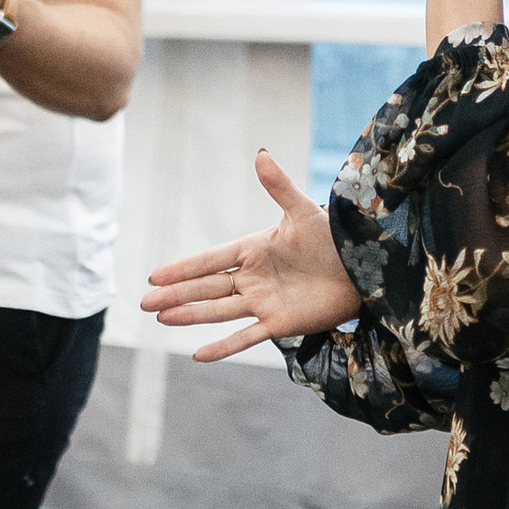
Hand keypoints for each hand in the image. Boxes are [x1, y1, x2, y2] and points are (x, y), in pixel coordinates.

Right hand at [140, 146, 359, 363]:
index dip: (183, 268)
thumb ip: (279, 186)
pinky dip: (224, 347)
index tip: (155, 277)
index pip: (210, 260)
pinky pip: (247, 337)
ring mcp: (263, 302)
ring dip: (190, 316)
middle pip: (207, 288)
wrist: (363, 270)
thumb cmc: (334, 239)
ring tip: (161, 319)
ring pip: (219, 311)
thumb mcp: (303, 211)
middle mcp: (252, 278)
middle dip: (176, 295)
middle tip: (145, 303)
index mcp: (253, 250)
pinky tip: (198, 354)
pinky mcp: (280, 324)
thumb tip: (261, 153)